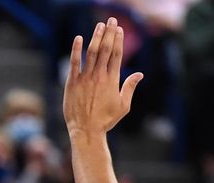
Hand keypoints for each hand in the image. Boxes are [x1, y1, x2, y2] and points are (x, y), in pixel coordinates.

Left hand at [63, 19, 142, 138]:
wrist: (86, 130)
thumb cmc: (105, 120)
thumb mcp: (123, 106)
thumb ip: (130, 87)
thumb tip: (140, 74)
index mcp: (113, 80)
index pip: (117, 54)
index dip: (118, 40)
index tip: (119, 29)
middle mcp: (100, 76)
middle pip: (105, 49)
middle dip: (109, 33)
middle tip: (111, 20)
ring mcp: (86, 78)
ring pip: (92, 52)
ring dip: (96, 37)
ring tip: (99, 25)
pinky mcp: (72, 82)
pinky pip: (74, 62)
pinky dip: (76, 49)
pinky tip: (78, 38)